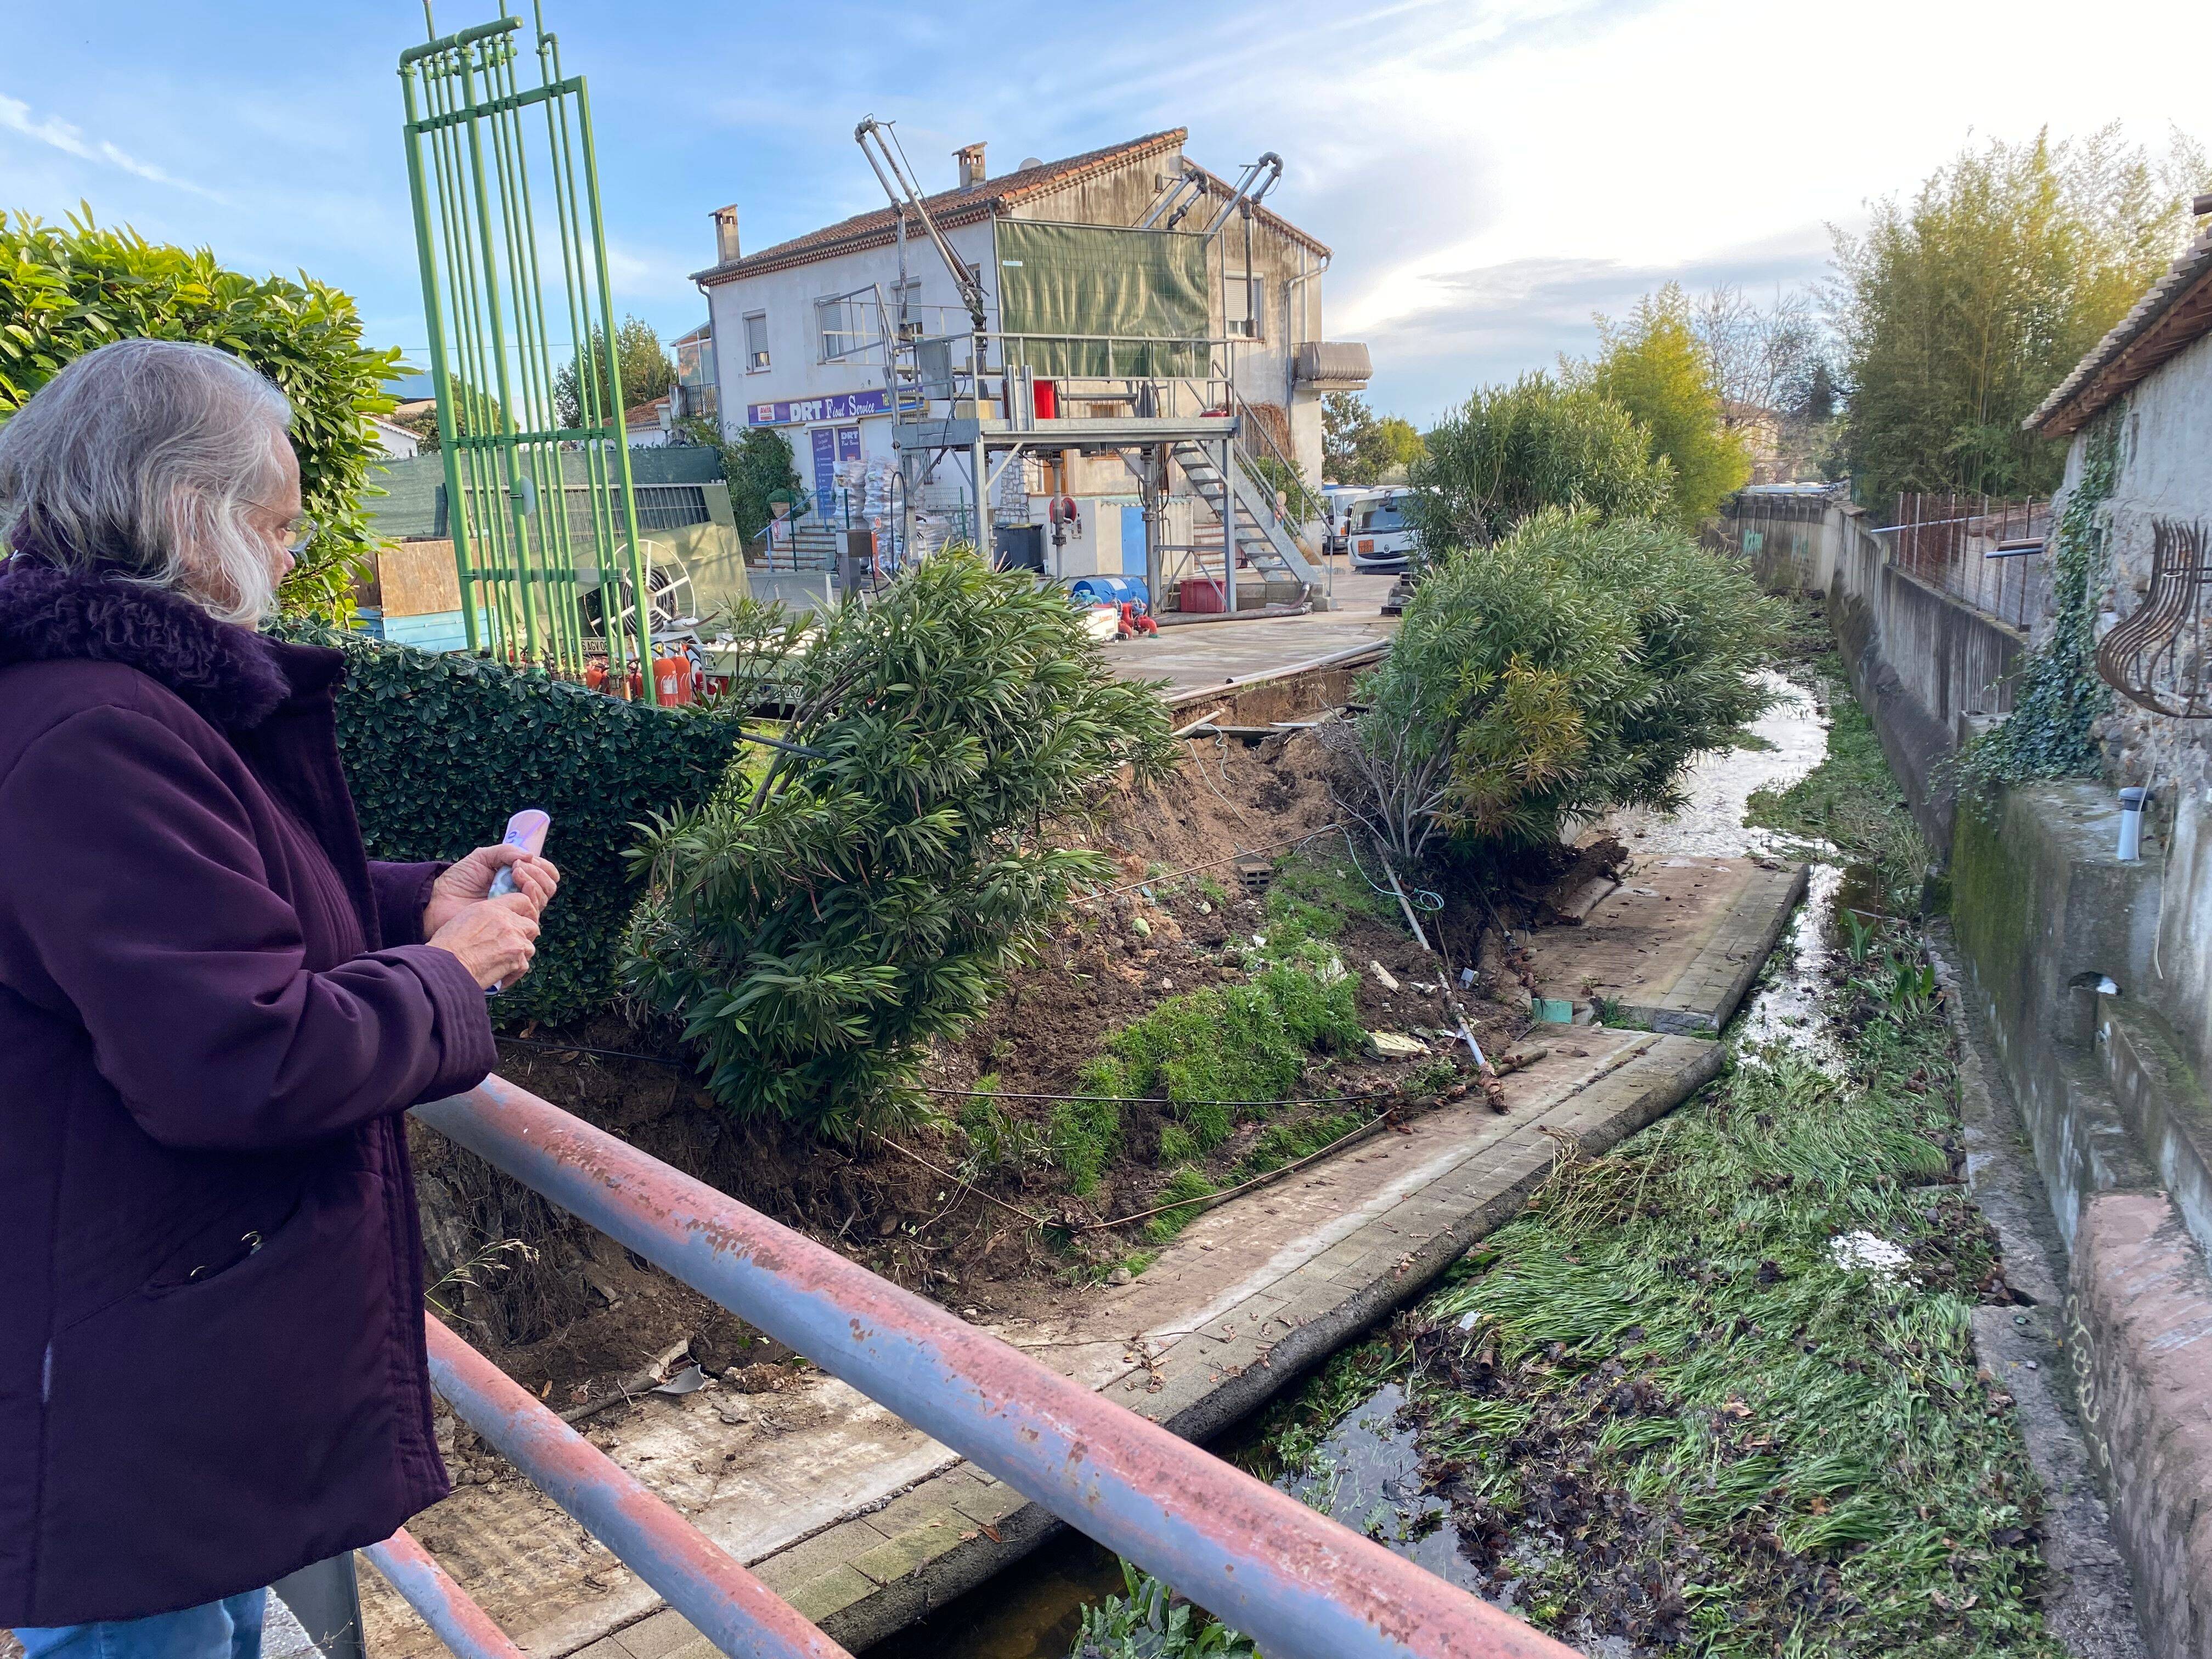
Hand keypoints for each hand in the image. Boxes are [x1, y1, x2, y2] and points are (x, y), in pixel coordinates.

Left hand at [424, 844, 559, 937]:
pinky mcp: (510, 925)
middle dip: (538, 874)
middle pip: (548, 888)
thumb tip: (531, 855)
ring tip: (515, 873)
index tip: (525, 860)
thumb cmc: (459, 880)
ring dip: (534, 882)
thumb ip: (506, 851)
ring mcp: (516, 911)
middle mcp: (520, 896)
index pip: (546, 875)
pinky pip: (532, 914)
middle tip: (518, 867)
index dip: (543, 867)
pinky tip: (513, 888)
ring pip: (542, 900)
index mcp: (517, 880)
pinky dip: (529, 897)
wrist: (440, 901)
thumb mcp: (482, 857)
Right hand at [427, 894, 541, 989]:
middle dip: (524, 935)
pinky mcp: (517, 960)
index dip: (525, 911)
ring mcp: (515, 940)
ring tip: (502, 962)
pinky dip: (512, 973)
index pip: (522, 900)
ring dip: (518, 955)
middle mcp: (507, 922)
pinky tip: (499, 975)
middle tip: (511, 945)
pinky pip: (524, 966)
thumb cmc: (447, 946)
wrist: (446, 967)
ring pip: (529, 947)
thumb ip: (485, 918)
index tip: (520, 921)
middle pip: (531, 925)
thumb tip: (493, 924)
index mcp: (492, 909)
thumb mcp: (464, 919)